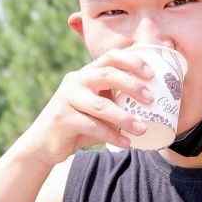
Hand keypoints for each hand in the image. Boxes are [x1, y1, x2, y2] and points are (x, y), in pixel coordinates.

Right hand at [19, 47, 156, 164]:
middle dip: (132, 85)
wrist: (44, 143)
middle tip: (151, 99)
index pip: (110, 58)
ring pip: (101, 105)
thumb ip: (116, 99)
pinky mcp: (62, 119)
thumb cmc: (80, 122)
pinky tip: (127, 143)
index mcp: (86, 74)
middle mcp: (75, 81)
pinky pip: (92, 127)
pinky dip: (112, 136)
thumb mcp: (97, 105)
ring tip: (143, 129)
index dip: (132, 61)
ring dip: (125, 118)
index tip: (152, 74)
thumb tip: (157, 97)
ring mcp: (67, 99)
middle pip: (107, 75)